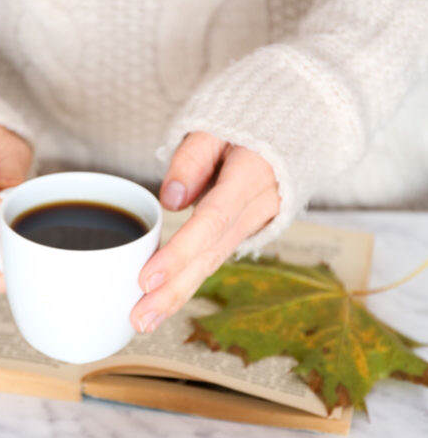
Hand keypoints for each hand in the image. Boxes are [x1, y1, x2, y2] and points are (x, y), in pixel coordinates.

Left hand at [131, 133, 278, 332]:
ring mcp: (257, 220)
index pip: (211, 221)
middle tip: (139, 318)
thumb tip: (171, 199)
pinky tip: (163, 303)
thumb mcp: (219, 120)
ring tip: (143, 322)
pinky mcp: (247, 227)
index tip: (147, 278)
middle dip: (173, 291)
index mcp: (252, 174)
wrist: (299, 122)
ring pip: (214, 261)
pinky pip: (216, 256)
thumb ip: (193, 157)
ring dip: (178, 295)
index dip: (179, 252)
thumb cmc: (249, 116)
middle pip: (211, 254)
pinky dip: (190, 280)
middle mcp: (259, 205)